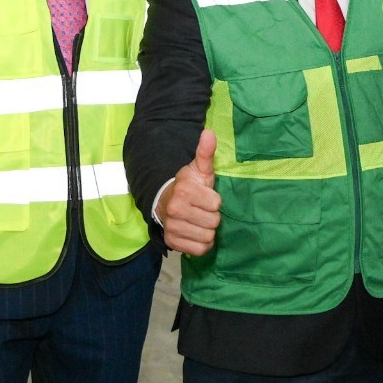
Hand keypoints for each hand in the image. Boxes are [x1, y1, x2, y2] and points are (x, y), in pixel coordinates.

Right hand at [161, 129, 221, 254]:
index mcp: (184, 191)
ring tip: (198, 221)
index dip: (214, 201)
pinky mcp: (172, 243)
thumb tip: (209, 133)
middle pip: (214, 222)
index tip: (204, 197)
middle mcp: (176, 210)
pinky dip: (202, 244)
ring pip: (208, 236)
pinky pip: (200, 250)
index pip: (217, 204)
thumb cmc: (189, 186)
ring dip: (207, 230)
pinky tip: (196, 232)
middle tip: (202, 210)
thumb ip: (205, 153)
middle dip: (212, 216)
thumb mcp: (198, 169)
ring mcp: (172, 228)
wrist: (165, 203)